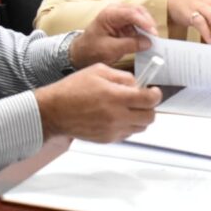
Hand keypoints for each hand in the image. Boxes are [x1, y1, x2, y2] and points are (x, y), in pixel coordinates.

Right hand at [35, 63, 160, 142]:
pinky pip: (127, 134)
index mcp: (116, 97)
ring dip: (140, 117)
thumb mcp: (99, 71)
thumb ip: (122, 76)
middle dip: (150, 107)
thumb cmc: (73, 89)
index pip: (150, 100)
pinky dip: (128, 125)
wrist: (54, 111)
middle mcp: (117, 116)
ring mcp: (113, 130)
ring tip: (128, 108)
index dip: (156, 94)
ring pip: (140, 128)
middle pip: (150, 117)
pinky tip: (117, 116)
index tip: (153, 90)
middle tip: (142, 100)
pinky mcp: (107, 139)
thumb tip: (137, 84)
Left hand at [68, 3, 156, 68]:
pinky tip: (148, 38)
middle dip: (148, 22)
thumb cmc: (92, 50)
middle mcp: (115, 11)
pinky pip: (137, 23)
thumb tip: (148, 42)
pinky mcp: (123, 23)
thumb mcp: (110, 50)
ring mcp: (119, 16)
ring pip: (140, 15)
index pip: (131, 13)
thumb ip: (130, 45)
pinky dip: (144, 30)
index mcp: (108, 14)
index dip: (144, 22)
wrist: (81, 53)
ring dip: (147, 25)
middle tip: (155, 36)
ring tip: (153, 38)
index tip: (153, 33)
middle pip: (137, 11)